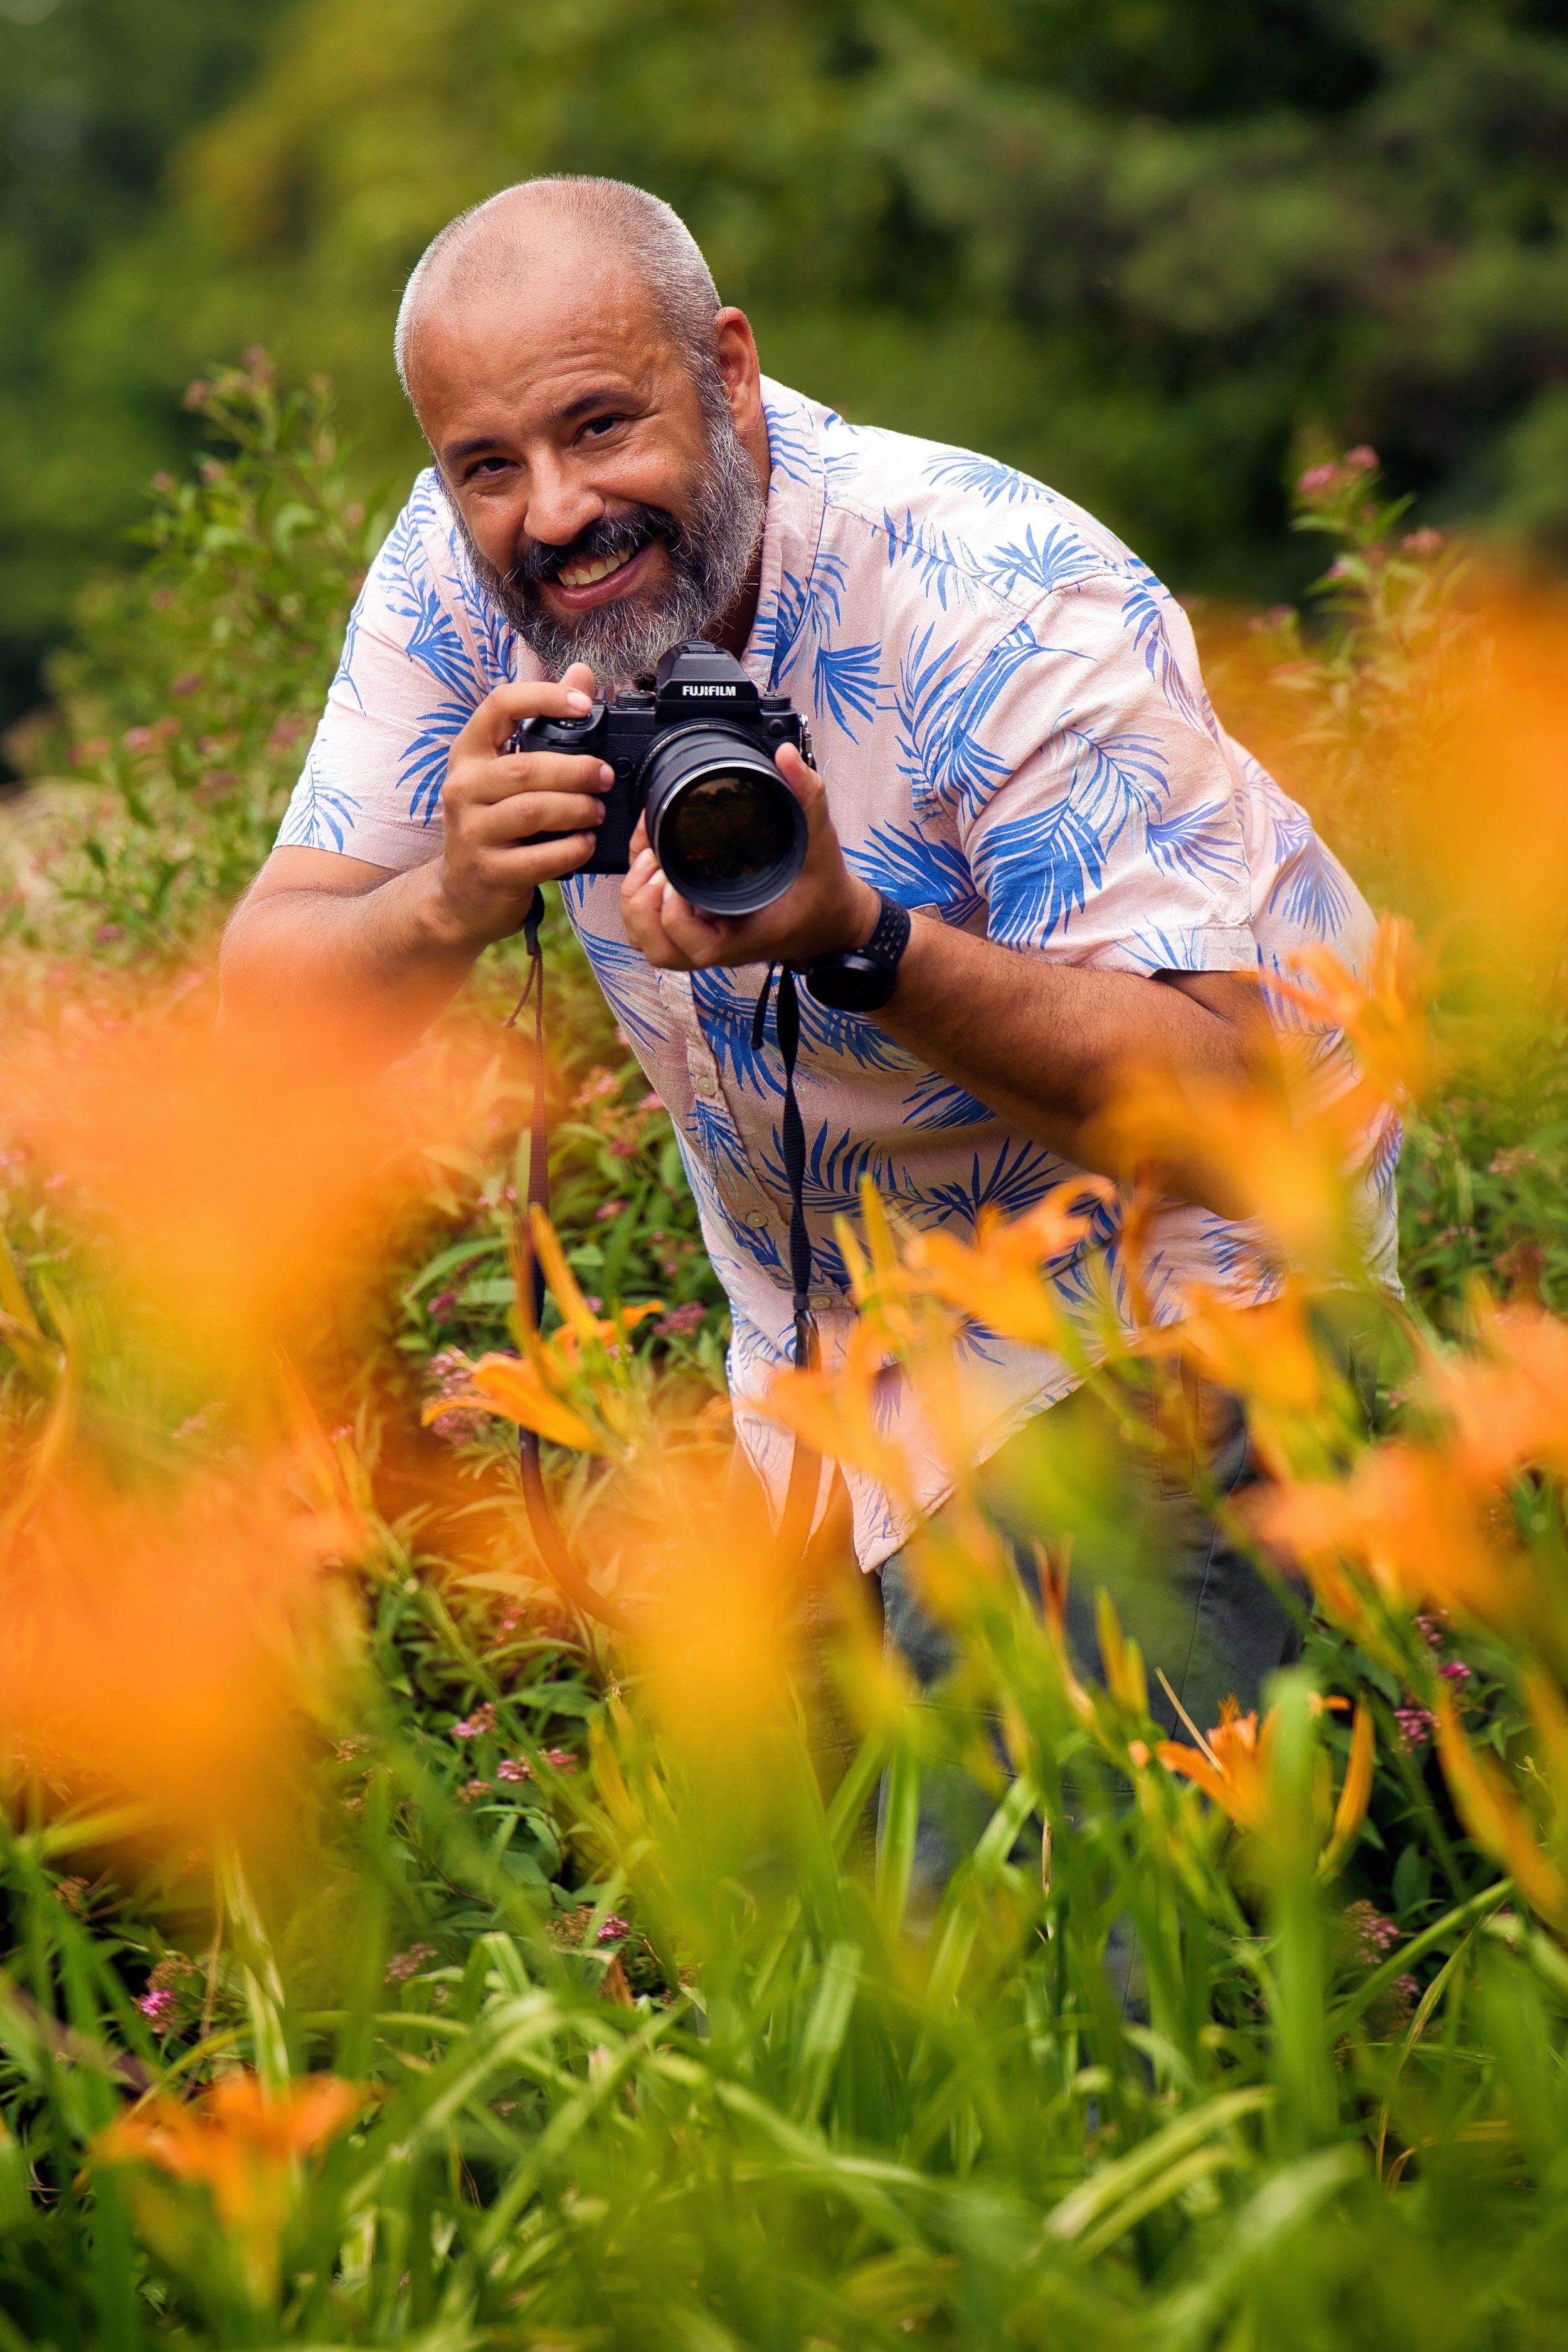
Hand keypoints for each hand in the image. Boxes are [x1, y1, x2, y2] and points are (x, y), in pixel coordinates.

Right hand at [427, 662, 608, 949]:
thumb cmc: (493, 826)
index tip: (583, 704)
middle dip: (576, 770)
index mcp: (469, 754)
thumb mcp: (507, 774)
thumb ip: (545, 725)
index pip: (499, 705)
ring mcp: (471, 832)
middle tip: (605, 777)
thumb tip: (583, 673)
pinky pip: (538, 857)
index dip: (544, 697)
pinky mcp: (488, 871)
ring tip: (597, 812)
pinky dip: (571, 850)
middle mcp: (463, 788)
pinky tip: (585, 844)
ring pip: (532, 810)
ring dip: (576, 809)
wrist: (461, 896)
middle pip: (525, 767)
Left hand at [618, 743, 879, 970]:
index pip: (693, 946)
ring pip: (648, 942)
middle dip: (643, 904)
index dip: (673, 915)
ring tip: (648, 862)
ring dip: (637, 905)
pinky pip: (654, 927)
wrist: (832, 919)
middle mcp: (718, 945)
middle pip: (656, 947)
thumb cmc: (824, 892)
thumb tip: (786, 756)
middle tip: (653, 860)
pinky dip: (641, 902)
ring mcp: (704, 940)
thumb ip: (807, 798)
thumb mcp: (820, 843)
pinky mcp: (698, 928)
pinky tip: (649, 862)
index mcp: (743, 937)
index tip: (675, 878)